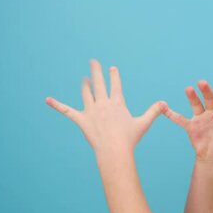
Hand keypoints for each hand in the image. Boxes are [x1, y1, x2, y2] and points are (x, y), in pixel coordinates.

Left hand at [45, 59, 167, 154]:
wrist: (115, 150)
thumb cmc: (130, 139)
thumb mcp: (143, 123)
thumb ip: (154, 111)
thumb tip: (165, 103)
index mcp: (117, 103)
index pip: (116, 86)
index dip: (114, 76)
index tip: (113, 68)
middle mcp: (103, 104)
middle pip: (99, 83)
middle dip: (96, 71)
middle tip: (93, 62)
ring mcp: (91, 111)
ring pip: (86, 94)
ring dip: (85, 85)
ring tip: (84, 79)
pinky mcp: (81, 120)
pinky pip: (67, 111)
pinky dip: (57, 105)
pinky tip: (47, 100)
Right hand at [162, 74, 212, 161]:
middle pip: (209, 99)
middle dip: (206, 91)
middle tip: (202, 83)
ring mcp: (201, 119)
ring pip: (196, 105)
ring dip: (193, 97)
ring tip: (189, 89)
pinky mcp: (192, 126)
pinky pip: (181, 119)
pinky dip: (172, 115)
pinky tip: (164, 108)